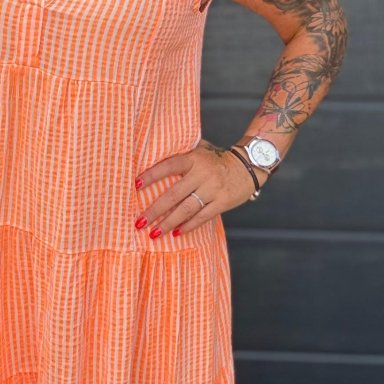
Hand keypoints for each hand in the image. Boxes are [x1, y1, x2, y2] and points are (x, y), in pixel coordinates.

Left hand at [133, 139, 262, 237]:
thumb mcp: (200, 150)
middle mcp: (202, 174)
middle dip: (155, 210)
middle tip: (140, 222)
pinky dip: (188, 226)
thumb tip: (152, 156)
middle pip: (174, 194)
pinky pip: (202, 217)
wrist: (248, 166)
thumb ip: (181, 154)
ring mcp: (213, 189)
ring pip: (186, 209)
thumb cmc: (217, 159)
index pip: (168, 166)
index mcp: (193, 159)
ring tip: (154, 233)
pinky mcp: (223, 202)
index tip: (135, 185)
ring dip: (168, 223)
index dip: (151, 175)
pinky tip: (176, 233)